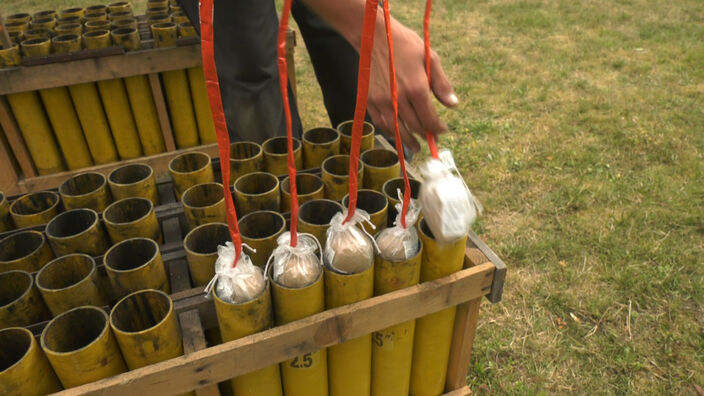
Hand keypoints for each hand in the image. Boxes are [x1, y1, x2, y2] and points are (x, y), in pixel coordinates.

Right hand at [367, 15, 456, 152]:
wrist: (373, 37)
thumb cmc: (404, 44)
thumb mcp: (429, 58)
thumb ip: (441, 84)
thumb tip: (453, 105)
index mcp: (417, 88)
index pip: (430, 118)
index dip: (438, 128)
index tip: (443, 130)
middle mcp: (399, 99)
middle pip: (415, 126)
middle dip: (426, 134)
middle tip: (432, 138)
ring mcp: (382, 102)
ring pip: (397, 130)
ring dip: (408, 141)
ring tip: (416, 147)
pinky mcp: (370, 101)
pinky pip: (381, 123)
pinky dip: (390, 132)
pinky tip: (397, 135)